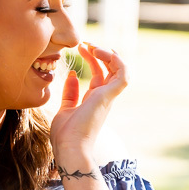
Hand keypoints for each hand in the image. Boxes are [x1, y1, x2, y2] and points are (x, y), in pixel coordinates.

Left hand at [50, 42, 126, 160]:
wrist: (69, 147)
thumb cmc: (65, 134)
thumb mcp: (65, 108)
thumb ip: (70, 93)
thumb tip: (72, 75)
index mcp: (94, 100)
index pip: (99, 74)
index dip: (92, 59)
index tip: (81, 47)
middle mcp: (104, 97)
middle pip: (110, 69)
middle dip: (101, 52)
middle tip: (87, 42)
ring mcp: (108, 97)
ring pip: (121, 69)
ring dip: (110, 54)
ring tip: (94, 46)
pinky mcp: (109, 96)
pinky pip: (123, 75)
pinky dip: (117, 61)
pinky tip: (102, 53)